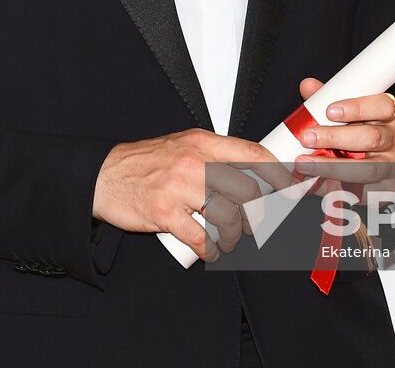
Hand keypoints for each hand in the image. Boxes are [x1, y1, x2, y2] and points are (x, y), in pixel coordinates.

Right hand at [93, 129, 293, 262]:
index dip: (279, 175)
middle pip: (247, 191)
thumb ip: (214, 155)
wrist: (104, 175)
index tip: (290, 190)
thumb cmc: (146, 163)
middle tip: (257, 225)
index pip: (253, 155)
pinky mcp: (163, 213)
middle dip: (260, 215)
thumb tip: (253, 174)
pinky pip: (200, 238)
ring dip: (235, 237)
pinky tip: (209, 251)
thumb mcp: (183, 146)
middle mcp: (193, 162)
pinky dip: (210, 250)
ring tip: (228, 240)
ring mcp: (178, 188)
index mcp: (202, 142)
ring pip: (228, 217)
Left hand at [292, 78, 394, 191]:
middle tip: (307, 137)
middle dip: (336, 137)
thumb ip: (328, 99)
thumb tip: (308, 86)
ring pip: (368, 168)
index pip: (382, 106)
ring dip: (333, 166)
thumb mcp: (349, 114)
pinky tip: (315, 183)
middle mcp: (394, 139)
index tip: (330, 111)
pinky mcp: (384, 190)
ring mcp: (391, 166)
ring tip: (304, 164)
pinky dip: (335, 188)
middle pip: (371, 137)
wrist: (381, 170)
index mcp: (387, 115)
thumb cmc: (361, 133)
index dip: (357, 107)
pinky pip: (360, 192)